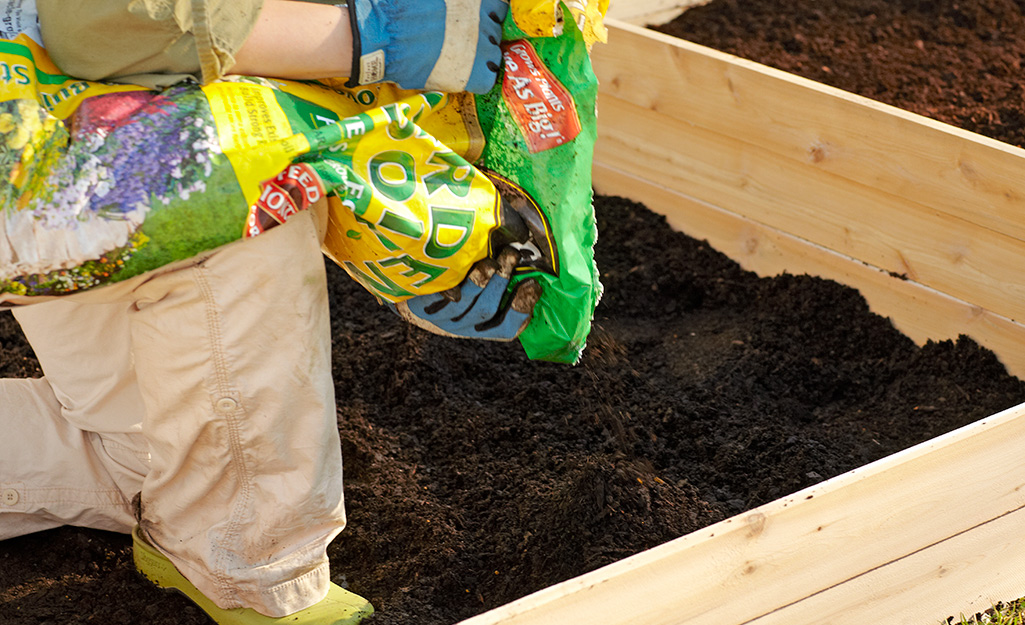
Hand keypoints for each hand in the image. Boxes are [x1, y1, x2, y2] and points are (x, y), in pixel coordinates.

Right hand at [346, 0, 508, 92]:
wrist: (382, 34)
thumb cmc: (397, 8)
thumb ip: (448, 0)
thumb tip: (451, 5)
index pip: (498, 6)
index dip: (486, 14)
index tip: (476, 20)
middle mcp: (483, 18)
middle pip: (496, 29)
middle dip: (482, 34)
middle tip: (462, 40)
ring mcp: (481, 46)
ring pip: (494, 54)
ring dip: (482, 56)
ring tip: (460, 58)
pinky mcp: (474, 73)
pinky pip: (488, 78)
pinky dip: (479, 78)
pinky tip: (463, 75)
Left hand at [391, 247, 541, 340]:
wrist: (411, 290)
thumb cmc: (456, 282)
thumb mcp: (480, 287)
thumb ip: (502, 274)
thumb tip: (527, 245)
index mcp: (481, 326)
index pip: (506, 328)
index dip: (521, 309)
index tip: (533, 283)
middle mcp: (462, 325)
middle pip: (485, 311)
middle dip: (501, 283)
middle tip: (512, 254)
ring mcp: (439, 317)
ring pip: (463, 303)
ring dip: (479, 282)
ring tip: (490, 261)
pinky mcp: (419, 304)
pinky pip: (437, 295)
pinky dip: (450, 284)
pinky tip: (458, 266)